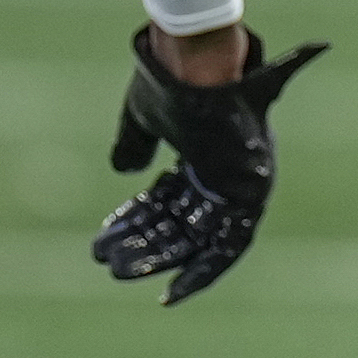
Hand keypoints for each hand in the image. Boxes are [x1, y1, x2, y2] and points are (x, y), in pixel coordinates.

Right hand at [92, 25, 327, 303]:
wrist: (198, 65)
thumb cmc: (173, 83)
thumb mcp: (143, 117)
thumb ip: (135, 143)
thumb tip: (124, 168)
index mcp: (202, 149)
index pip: (168, 197)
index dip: (138, 220)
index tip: (107, 239)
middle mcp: (224, 169)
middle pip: (180, 220)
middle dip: (142, 244)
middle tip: (105, 261)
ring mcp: (239, 183)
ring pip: (198, 237)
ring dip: (161, 259)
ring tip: (117, 271)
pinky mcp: (252, 196)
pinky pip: (230, 247)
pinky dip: (204, 271)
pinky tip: (171, 292)